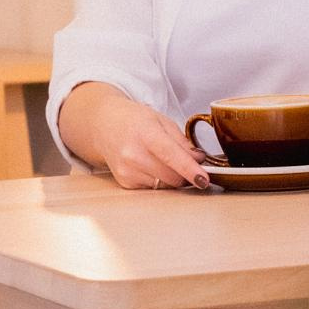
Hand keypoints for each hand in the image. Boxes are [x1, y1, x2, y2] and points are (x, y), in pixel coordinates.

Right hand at [92, 97, 212, 190]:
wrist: (104, 125)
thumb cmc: (135, 120)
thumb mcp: (161, 121)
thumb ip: (182, 142)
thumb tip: (199, 160)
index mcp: (145, 133)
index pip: (171, 155)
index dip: (190, 169)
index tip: (204, 179)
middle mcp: (133, 154)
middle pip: (172, 175)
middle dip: (186, 173)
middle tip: (188, 163)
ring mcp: (127, 170)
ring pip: (165, 185)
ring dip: (173, 178)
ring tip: (166, 161)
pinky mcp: (125, 182)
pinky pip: (154, 188)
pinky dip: (159, 180)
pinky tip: (151, 166)